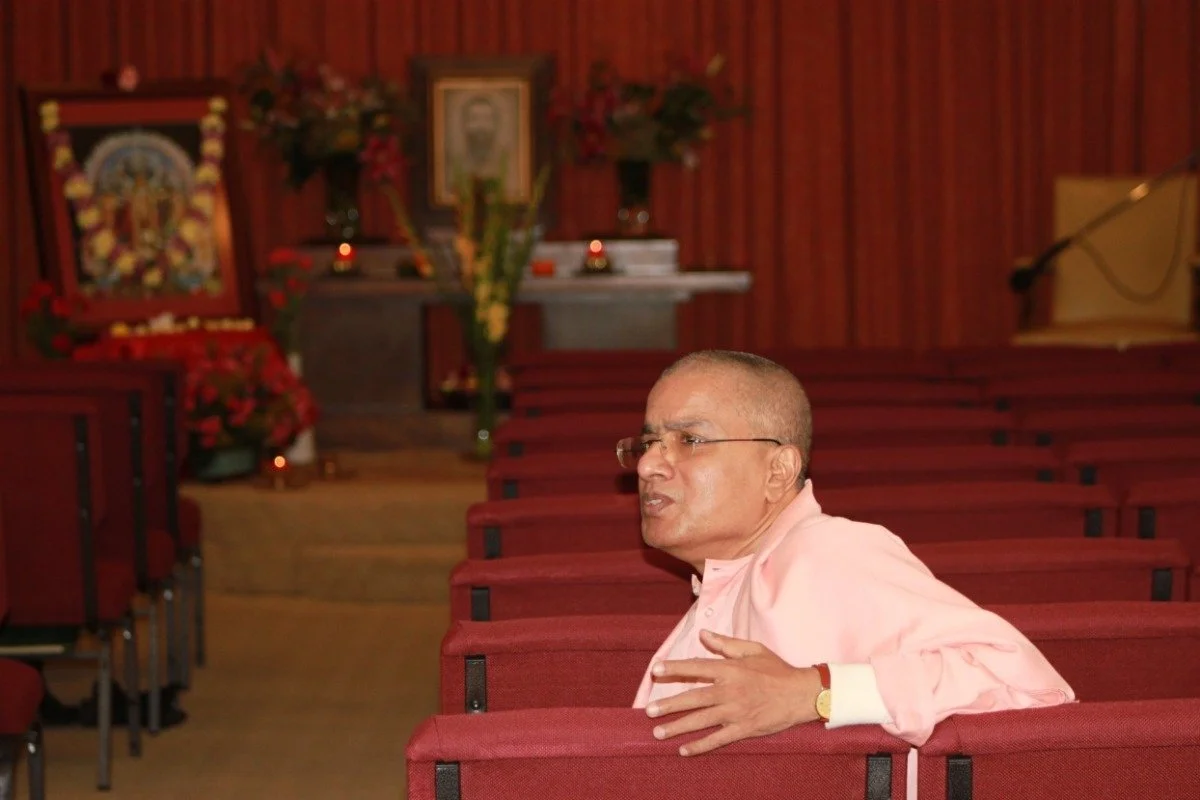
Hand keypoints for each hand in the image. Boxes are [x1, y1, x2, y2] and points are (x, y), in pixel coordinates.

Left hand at [644, 629, 821, 755]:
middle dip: (669, 704)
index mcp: (730, 669)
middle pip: (693, 698)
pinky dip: (700, 746)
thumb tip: (703, 633)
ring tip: (658, 732)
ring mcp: (735, 712)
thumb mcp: (752, 649)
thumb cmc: (777, 669)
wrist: (802, 693)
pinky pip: (717, 739)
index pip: (696, 667)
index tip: (655, 670)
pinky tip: (683, 750)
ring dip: (678, 727)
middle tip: (649, 711)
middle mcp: (729, 691)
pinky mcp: (743, 729)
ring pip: (701, 720)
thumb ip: (726, 643)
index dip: (674, 668)